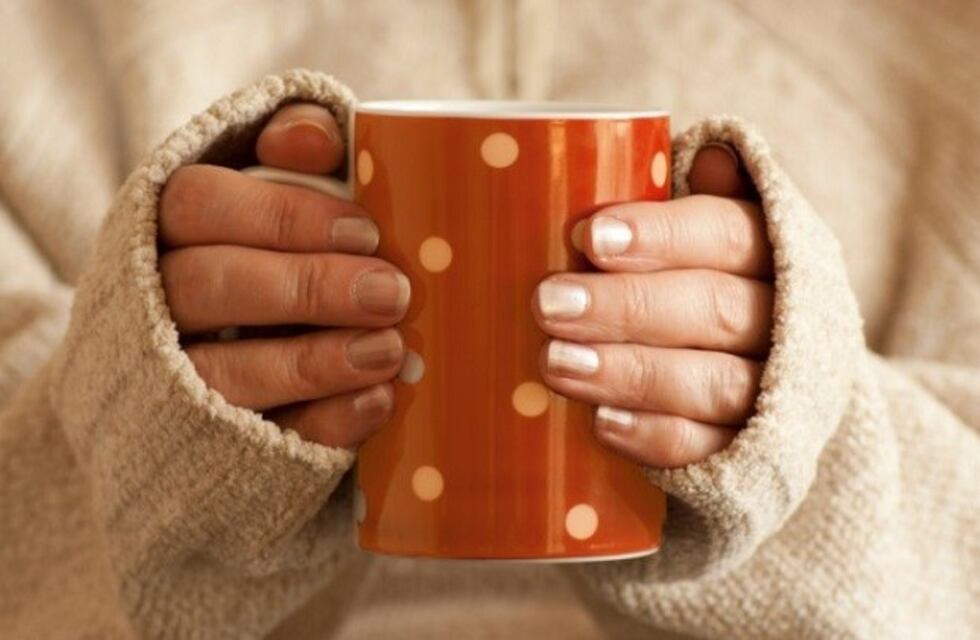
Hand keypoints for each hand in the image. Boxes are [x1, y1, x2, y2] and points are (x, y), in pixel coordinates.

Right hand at [158, 103, 409, 448]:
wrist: (200, 375)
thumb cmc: (263, 258)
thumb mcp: (274, 193)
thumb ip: (294, 150)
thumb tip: (316, 138)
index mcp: (164, 229)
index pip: (199, 204)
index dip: (283, 216)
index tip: (366, 232)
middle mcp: (152, 303)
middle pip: (207, 284)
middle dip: (308, 288)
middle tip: (393, 293)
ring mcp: (170, 381)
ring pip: (219, 373)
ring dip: (311, 363)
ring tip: (389, 352)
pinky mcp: (204, 445)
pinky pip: (254, 442)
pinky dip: (319, 424)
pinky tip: (375, 403)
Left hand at [533, 143, 773, 467]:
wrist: (774, 388)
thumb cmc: (706, 288)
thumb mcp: (707, 240)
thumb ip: (695, 203)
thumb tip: (714, 156)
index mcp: (772, 253)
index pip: (729, 234)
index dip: (663, 235)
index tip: (590, 235)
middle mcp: (785, 323)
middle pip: (717, 310)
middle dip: (628, 307)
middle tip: (549, 303)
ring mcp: (775, 395)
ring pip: (712, 384)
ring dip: (632, 373)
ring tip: (558, 364)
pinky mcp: (751, 456)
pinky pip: (708, 450)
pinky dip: (655, 437)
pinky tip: (603, 425)